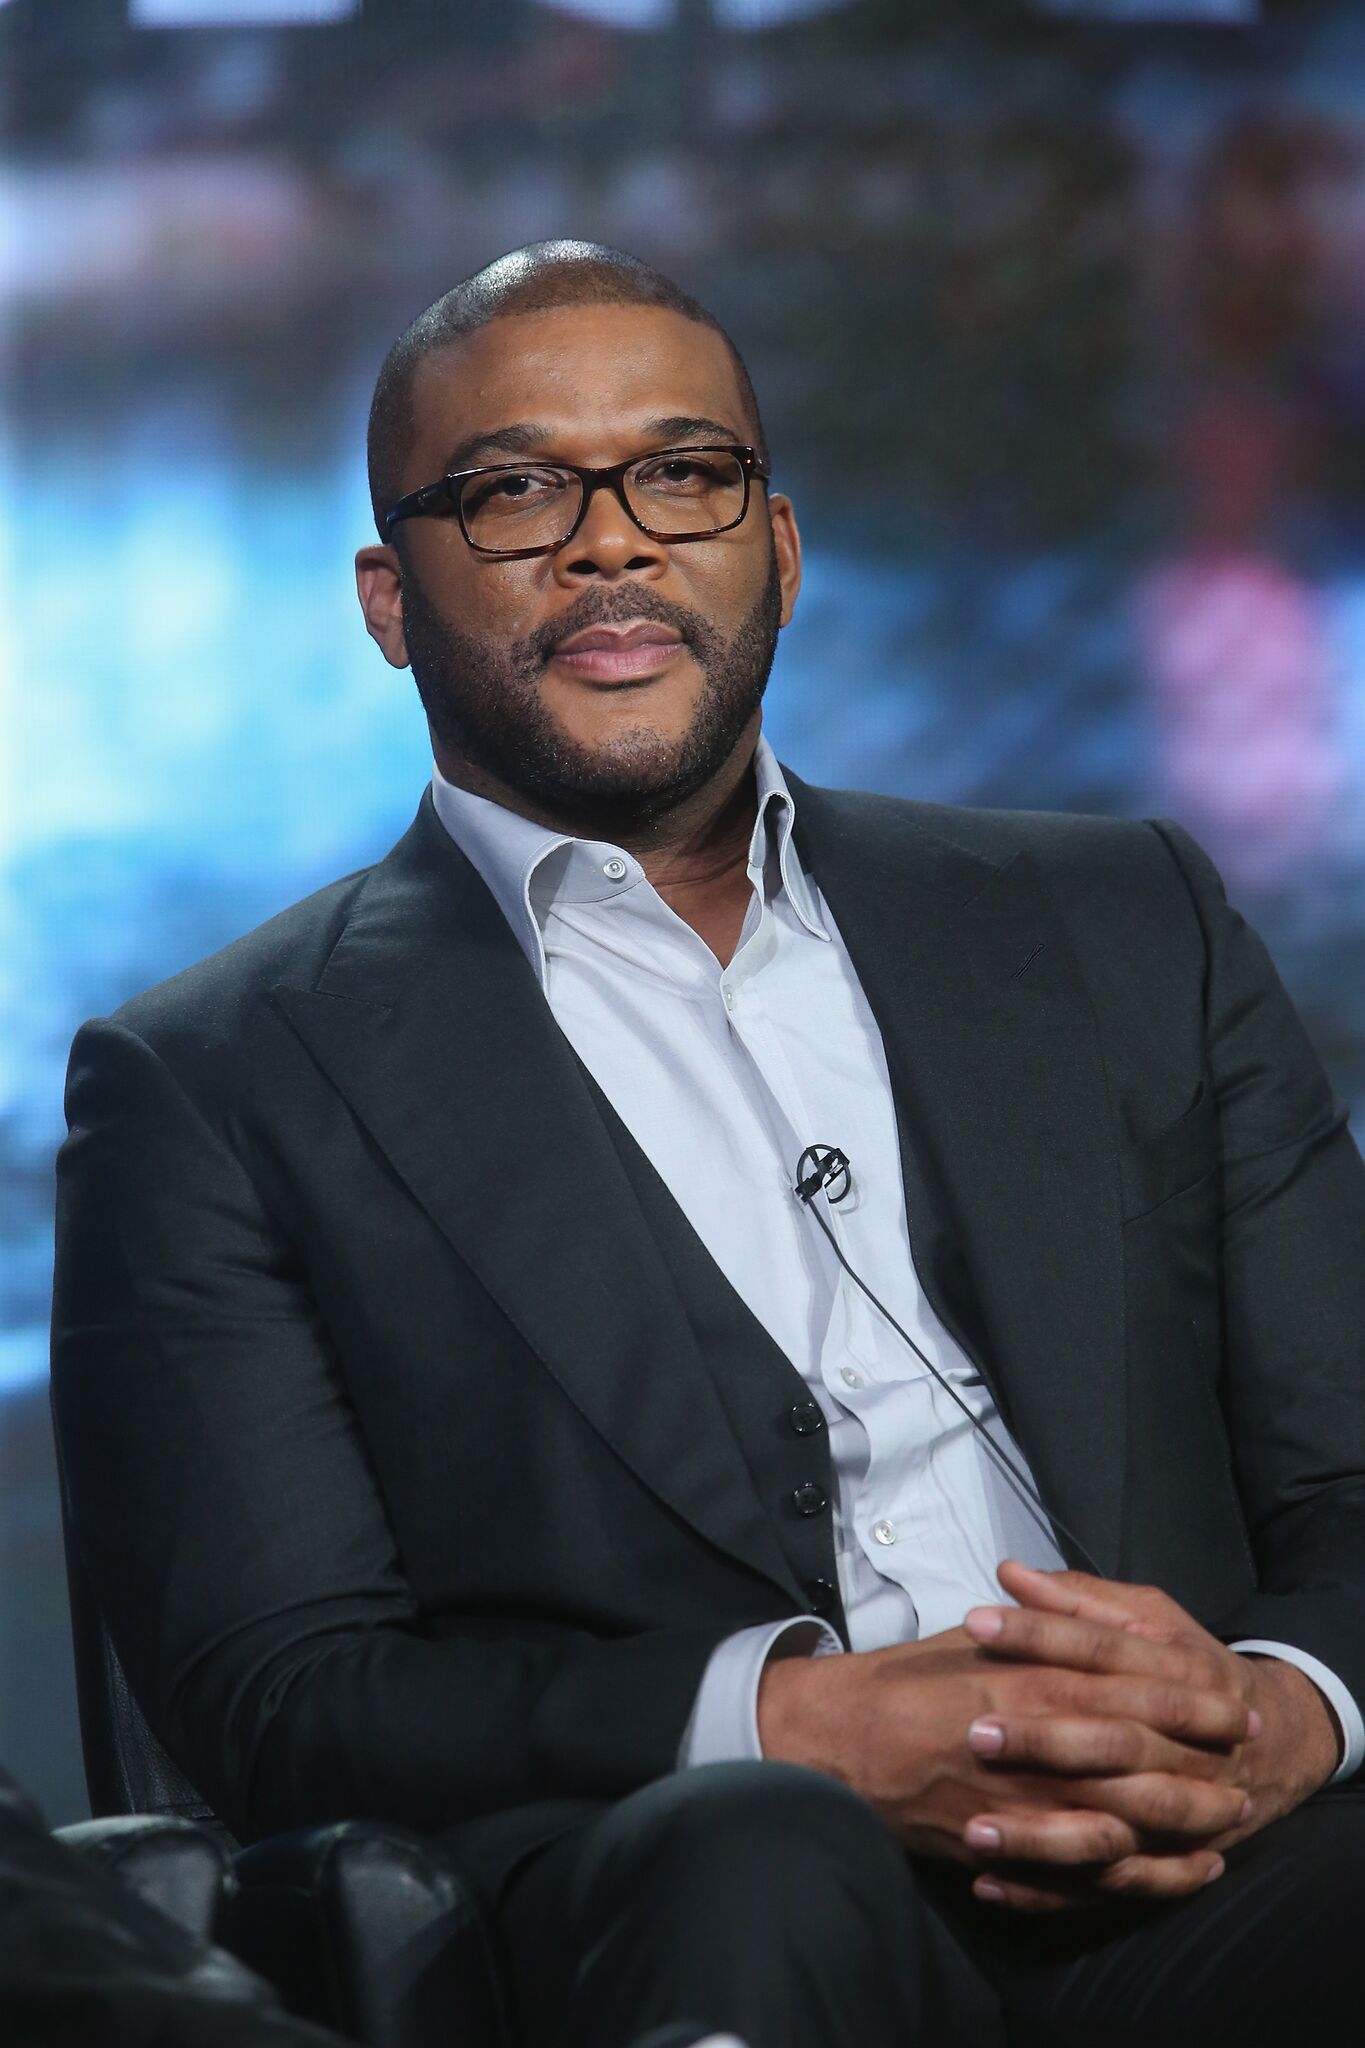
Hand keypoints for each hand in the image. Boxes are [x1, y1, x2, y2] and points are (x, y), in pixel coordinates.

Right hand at [756, 1611, 1252, 1908]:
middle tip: (1239, 1756)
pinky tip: (1163, 1864)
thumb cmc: (898, 1683)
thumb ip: (1033, 1634)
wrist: (831, 1742)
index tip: (1227, 1700)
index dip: (1184, 1698)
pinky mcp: (999, 1845)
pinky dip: (1129, 1869)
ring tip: (1221, 1815)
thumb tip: (1087, 1628)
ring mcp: (1013, 1801)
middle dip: (1196, 1759)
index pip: (1124, 1688)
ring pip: (1118, 1815)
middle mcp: (1026, 1742)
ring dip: (1177, 1817)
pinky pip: (1077, 1867)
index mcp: (1021, 1680)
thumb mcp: (971, 1643)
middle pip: (1135, 1755)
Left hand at [955, 1561, 1340, 1909]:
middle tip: (972, 1733)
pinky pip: (1102, 1887)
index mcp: (1176, 1673)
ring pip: (1108, 1831)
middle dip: (1041, 1741)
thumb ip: (1080, 1600)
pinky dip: (1046, 1892)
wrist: (1271, 1745)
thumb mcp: (1150, 1619)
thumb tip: (1009, 1572)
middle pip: (1109, 1743)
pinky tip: (987, 1882)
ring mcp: (1173, 1815)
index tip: (976, 1623)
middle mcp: (1179, 1748)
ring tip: (971, 1828)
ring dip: (1040, 1834)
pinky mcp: (1159, 1862)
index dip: (1039, 1635)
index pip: (1101, 1650)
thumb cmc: (1190, 1668)